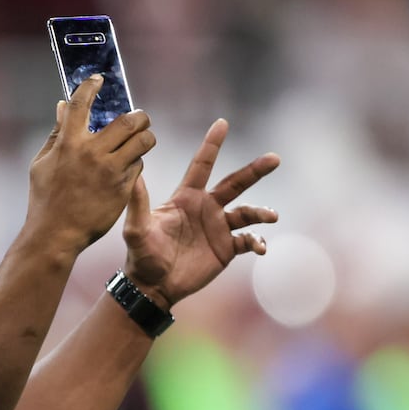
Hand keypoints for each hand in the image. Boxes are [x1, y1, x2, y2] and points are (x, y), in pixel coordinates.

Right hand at [27, 75, 156, 252]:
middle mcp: (92, 153)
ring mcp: (111, 171)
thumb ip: (56, 134)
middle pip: (129, 120)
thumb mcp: (42, 164)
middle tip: (138, 119)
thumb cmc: (45, 200)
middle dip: (139, 116)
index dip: (90, 87)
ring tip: (141, 139)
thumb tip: (61, 108)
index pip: (80, 104)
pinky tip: (128, 166)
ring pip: (143, 141)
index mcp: (69, 144)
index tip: (98, 80)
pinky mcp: (123, 188)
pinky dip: (136, 162)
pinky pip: (139, 165)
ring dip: (145, 136)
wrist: (56, 235)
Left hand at [122, 118, 278, 307]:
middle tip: (274, 158)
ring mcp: (218, 228)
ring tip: (271, 215)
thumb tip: (134, 173)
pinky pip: (248, 241)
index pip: (202, 166)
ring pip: (247, 213)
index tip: (222, 123)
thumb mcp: (136, 229)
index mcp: (186, 198)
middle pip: (235, 183)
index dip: (212, 145)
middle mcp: (206, 208)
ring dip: (261, 212)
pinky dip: (258, 242)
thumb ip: (138, 203)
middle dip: (255, 171)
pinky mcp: (226, 249)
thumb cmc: (142, 256)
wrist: (154, 286)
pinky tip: (260, 247)